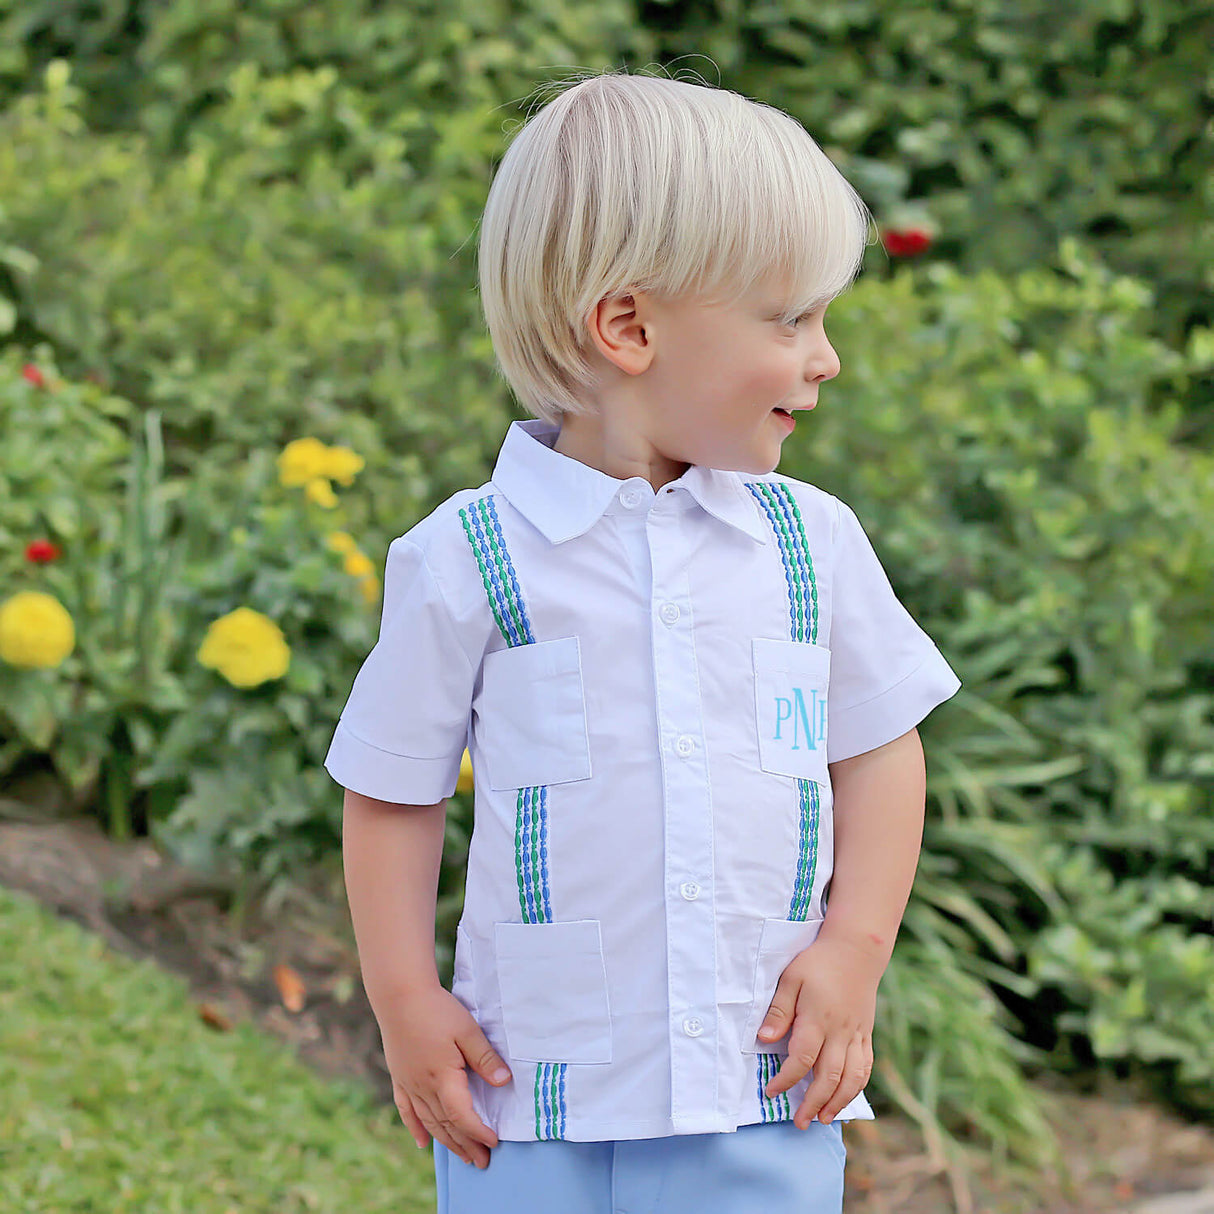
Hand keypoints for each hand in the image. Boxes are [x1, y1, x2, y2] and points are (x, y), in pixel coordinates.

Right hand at [377, 984, 511, 1168]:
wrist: (400, 995)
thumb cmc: (437, 1010)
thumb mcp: (468, 1030)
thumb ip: (485, 1058)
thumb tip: (505, 1083)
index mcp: (443, 1078)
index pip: (463, 1116)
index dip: (479, 1132)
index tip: (494, 1142)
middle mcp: (424, 1087)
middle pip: (447, 1125)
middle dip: (466, 1145)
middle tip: (482, 1162)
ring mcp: (409, 1084)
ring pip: (429, 1122)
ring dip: (446, 1142)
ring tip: (462, 1157)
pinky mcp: (399, 1077)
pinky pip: (407, 1111)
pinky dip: (416, 1129)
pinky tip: (423, 1143)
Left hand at [756, 935, 880, 1126]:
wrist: (856, 950)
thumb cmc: (818, 962)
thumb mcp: (791, 978)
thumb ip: (779, 1009)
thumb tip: (765, 1038)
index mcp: (818, 1019)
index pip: (802, 1058)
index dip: (786, 1079)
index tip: (771, 1091)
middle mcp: (840, 1032)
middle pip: (829, 1077)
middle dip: (813, 1103)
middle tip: (799, 1122)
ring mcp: (856, 1035)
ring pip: (852, 1078)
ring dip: (838, 1102)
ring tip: (822, 1119)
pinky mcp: (866, 1034)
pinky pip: (865, 1066)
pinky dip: (857, 1086)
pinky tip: (846, 1097)